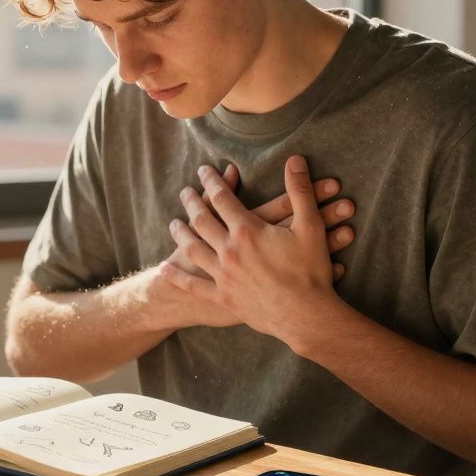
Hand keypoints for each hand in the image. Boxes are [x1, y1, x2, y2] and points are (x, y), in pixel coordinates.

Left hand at [163, 155, 347, 346]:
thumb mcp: (310, 226)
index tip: (204, 170)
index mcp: (247, 230)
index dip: (212, 181)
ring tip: (174, 223)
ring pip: (192, 249)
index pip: (222, 198)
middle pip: (201, 220)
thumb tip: (294, 160)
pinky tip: (165, 268)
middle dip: (192, 203)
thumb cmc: (311, 270)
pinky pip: (193, 285)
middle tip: (185, 192)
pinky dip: (177, 276)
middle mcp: (229, 250)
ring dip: (181, 233)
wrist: (306, 315)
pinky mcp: (223, 298)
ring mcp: (223, 275)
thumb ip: (300, 191)